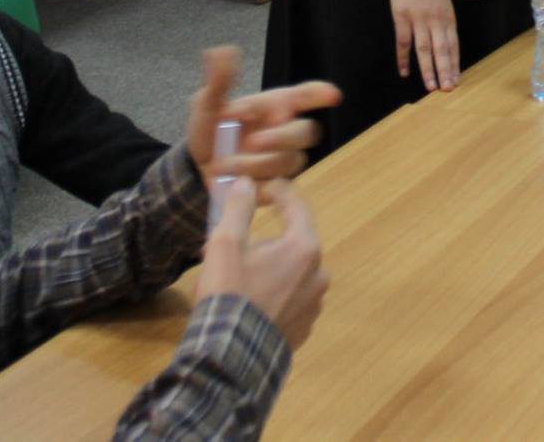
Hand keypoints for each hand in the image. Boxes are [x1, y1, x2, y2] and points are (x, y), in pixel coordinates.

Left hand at [184, 45, 341, 179]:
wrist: (197, 169)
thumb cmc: (211, 131)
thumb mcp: (208, 105)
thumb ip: (218, 81)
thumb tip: (221, 50)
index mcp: (275, 106)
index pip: (306, 96)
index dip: (320, 94)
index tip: (332, 95)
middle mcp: (286, 132)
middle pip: (308, 132)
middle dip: (283, 136)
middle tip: (253, 142)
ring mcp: (285, 161)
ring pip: (290, 161)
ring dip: (256, 163)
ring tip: (223, 166)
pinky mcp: (278, 187)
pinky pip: (279, 188)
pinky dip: (256, 185)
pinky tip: (237, 183)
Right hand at [196, 177, 327, 350]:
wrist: (231, 359)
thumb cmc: (230, 294)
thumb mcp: (225, 244)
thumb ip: (238, 208)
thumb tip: (246, 183)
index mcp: (304, 249)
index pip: (296, 205)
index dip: (275, 191)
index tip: (255, 188)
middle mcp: (318, 275)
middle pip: (289, 242)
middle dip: (259, 241)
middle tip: (226, 249)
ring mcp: (314, 305)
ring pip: (287, 272)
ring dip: (263, 269)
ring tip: (230, 282)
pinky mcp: (303, 329)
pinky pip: (287, 299)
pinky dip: (269, 295)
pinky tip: (244, 306)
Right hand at [387, 0, 458, 90]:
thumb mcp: (442, 0)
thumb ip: (444, 20)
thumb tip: (446, 42)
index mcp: (447, 16)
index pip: (453, 45)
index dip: (454, 64)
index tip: (456, 80)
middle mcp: (435, 19)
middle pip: (441, 50)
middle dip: (445, 71)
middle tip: (447, 89)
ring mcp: (418, 18)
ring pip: (424, 49)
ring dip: (428, 69)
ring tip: (430, 87)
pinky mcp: (401, 16)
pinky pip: (403, 41)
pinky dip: (403, 58)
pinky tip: (404, 71)